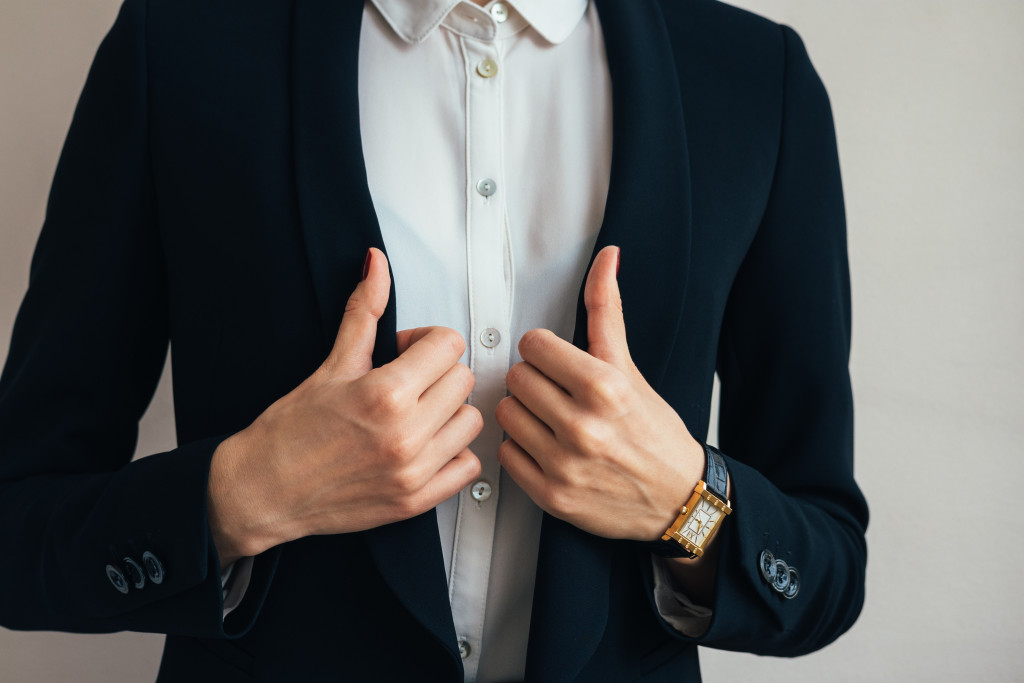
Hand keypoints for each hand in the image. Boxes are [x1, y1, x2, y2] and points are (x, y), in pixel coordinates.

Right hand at [207, 248, 482, 566]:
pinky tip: (425, 445)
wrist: (263, 490)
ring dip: (449, 412)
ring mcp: (414, 471)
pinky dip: (453, 454)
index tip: (405, 352)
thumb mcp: (331, 364)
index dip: (425, 341)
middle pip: (462, 379)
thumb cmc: (290, 431)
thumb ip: (364, 311)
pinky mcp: (416, 500)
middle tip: (406, 381)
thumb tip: (376, 265)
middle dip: (436, 373)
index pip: (448, 345)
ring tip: (416, 413)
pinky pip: (468, 467)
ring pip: (471, 421)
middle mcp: (406, 434)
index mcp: (385, 394)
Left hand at [495, 245, 704, 541]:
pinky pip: (505, 455)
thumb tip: (606, 258)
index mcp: (603, 387)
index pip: (533, 345)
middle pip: (516, 378)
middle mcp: (583, 427)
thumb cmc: (653, 431)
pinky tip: (546, 447)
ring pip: (505, 414)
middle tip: (556, 392)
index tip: (558, 363)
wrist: (677, 498)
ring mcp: (565, 464)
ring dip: (523, 413)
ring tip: (549, 419)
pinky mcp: (551, 496)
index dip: (545, 351)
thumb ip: (607, 311)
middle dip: (534, 380)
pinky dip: (521, 450)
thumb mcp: (630, 367)